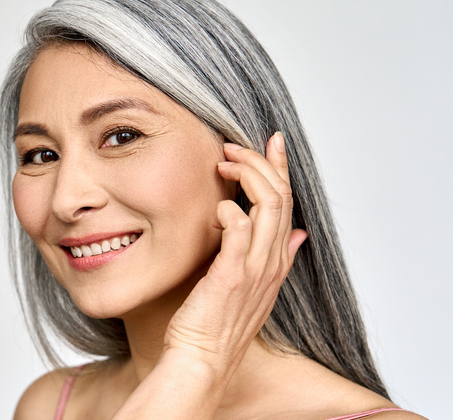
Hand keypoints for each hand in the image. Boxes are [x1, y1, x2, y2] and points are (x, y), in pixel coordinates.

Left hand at [163, 132, 307, 381]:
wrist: (203, 360)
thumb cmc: (217, 323)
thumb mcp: (256, 287)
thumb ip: (278, 257)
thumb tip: (298, 234)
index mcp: (276, 261)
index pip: (287, 203)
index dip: (281, 169)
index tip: (272, 142)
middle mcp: (271, 262)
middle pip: (281, 197)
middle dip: (261, 163)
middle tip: (233, 147)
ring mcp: (254, 268)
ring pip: (268, 206)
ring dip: (247, 176)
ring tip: (223, 163)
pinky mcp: (231, 275)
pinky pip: (239, 232)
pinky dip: (231, 211)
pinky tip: (218, 204)